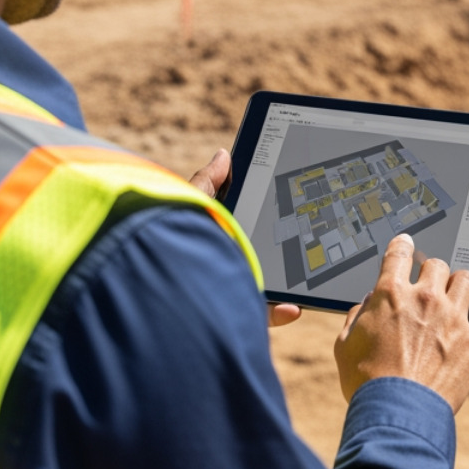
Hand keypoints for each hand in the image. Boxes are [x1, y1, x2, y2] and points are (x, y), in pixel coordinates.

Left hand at [190, 151, 301, 328]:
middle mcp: (216, 263)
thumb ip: (208, 181)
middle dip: (276, 251)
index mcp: (207, 238)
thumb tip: (223, 154)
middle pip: (253, 255)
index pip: (235, 226)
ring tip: (301, 277)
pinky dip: (280, 312)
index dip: (254, 217)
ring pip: (262, 284)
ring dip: (285, 283)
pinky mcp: (231, 310)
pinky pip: (261, 314)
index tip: (279, 207)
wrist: (167, 277)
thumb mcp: (194, 203)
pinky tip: (293, 307)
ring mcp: (225, 288)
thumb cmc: (175, 237)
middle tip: (301, 237)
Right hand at [334, 234, 468, 413]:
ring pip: (467, 280)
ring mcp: (452, 317)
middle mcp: (425, 298)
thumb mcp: (345, 346)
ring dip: (460, 288)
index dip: (402, 245)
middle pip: (437, 264)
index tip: (405, 245)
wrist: (395, 413)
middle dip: (432, 274)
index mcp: (391, 294)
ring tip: (455, 301)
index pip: (399, 253)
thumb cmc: (365, 383)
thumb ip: (356, 318)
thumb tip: (367, 305)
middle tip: (429, 288)